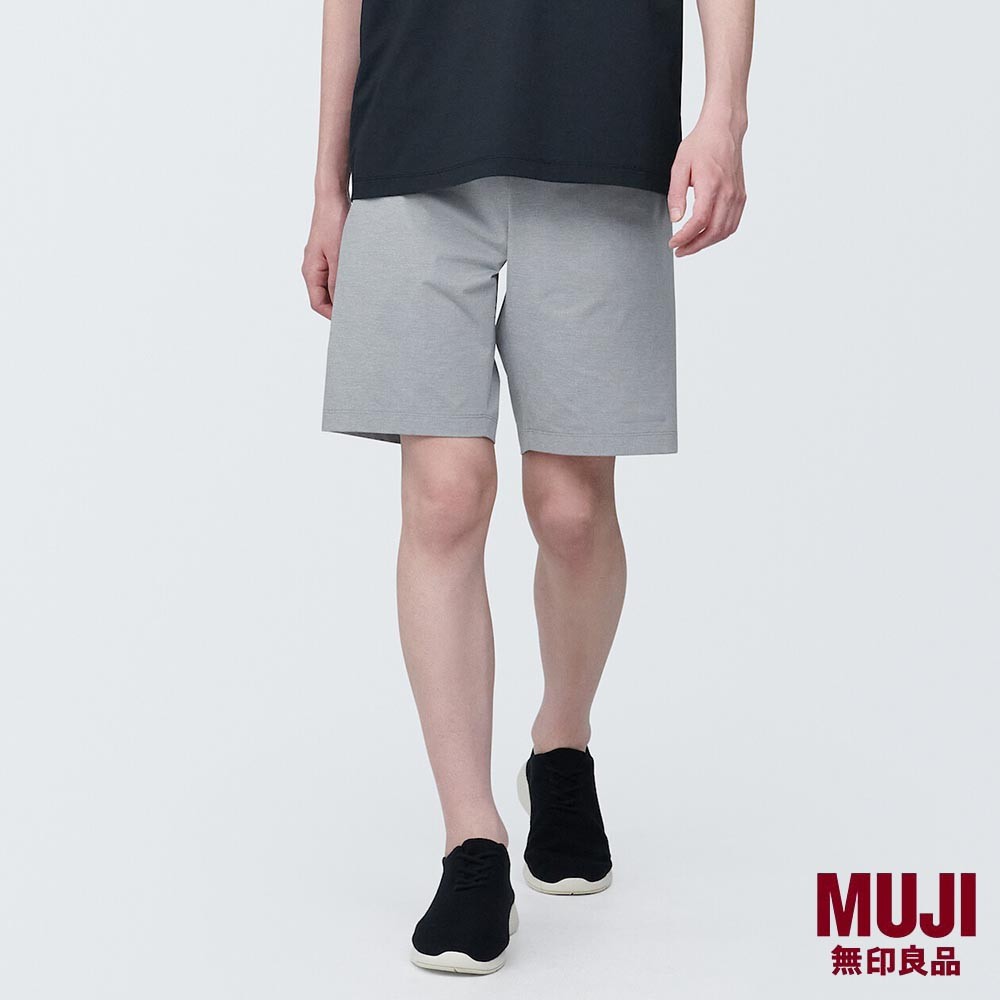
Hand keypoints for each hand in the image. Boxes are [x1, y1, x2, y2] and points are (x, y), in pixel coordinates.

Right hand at [302, 194, 349, 318]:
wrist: (333, 197)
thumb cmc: (333, 222)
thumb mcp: (338, 256)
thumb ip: (337, 282)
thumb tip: (340, 304)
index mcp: (310, 271)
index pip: (318, 303)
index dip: (333, 315)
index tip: (350, 320)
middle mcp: (313, 268)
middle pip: (323, 297)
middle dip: (339, 305)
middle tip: (359, 311)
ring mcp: (320, 261)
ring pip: (331, 286)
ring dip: (344, 292)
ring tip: (361, 296)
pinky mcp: (329, 253)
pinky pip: (336, 274)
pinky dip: (346, 280)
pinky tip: (359, 280)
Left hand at [667, 116, 746, 257]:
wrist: (724, 130)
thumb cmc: (702, 144)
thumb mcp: (680, 166)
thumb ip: (676, 194)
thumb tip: (676, 218)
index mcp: (711, 185)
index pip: (699, 221)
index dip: (685, 237)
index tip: (673, 243)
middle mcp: (728, 193)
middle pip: (713, 232)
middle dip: (695, 246)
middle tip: (680, 250)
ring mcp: (737, 195)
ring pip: (725, 231)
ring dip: (707, 243)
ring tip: (691, 246)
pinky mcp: (741, 196)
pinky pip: (732, 223)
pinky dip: (719, 234)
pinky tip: (706, 235)